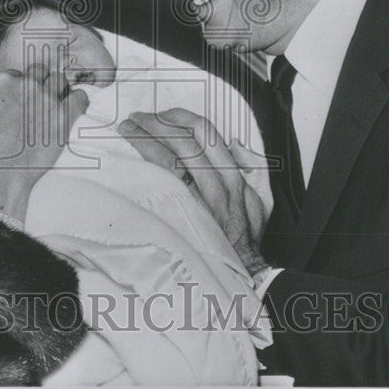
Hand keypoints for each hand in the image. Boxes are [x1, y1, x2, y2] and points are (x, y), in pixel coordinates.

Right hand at [0, 61, 88, 222]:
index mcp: (3, 82)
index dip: (22, 87)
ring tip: (56, 107)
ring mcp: (46, 99)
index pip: (19, 73)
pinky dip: (79, 102)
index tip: (23, 101)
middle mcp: (26, 85)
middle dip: (41, 84)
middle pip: (40, 72)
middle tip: (40, 102)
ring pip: (60, 81)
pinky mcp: (63, 115)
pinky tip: (76, 109)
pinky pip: (80, 98)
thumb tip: (9, 96)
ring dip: (59, 91)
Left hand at [118, 107, 268, 274]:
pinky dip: (147, 159)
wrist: (242, 273)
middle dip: (158, 122)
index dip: (181, 117)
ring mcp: (201, 198)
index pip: (207, 133)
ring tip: (128, 127)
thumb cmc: (245, 240)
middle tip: (138, 117)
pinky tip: (132, 152)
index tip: (163, 114)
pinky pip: (164, 178)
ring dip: (147, 136)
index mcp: (233, 176)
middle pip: (186, 138)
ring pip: (173, 154)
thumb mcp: (260, 204)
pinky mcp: (185, 213)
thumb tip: (235, 143)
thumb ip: (250, 171)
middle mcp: (218, 183)